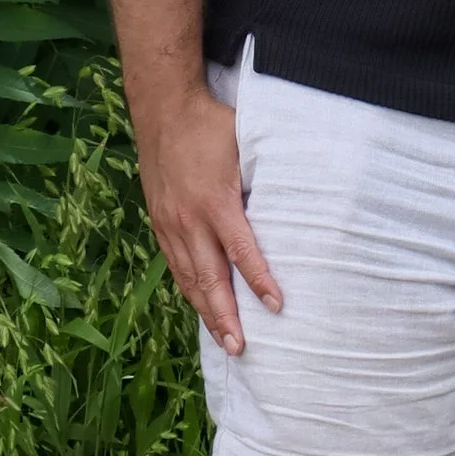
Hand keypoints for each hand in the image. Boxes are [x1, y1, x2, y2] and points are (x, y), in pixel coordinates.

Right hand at [138, 84, 282, 353]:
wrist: (163, 107)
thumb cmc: (211, 124)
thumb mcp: (245, 146)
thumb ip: (262, 179)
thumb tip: (295, 203)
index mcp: (215, 201)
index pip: (242, 252)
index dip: (260, 281)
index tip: (277, 307)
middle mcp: (189, 219)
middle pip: (210, 278)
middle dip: (226, 316)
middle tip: (241, 348)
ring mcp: (170, 223)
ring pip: (189, 278)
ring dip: (206, 312)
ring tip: (223, 340)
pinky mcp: (159, 221)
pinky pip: (175, 265)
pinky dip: (188, 289)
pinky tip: (200, 306)